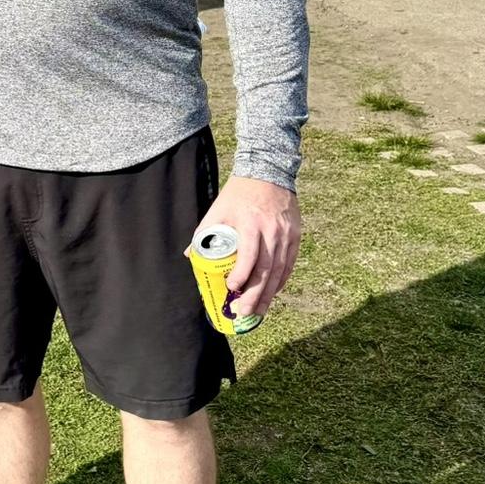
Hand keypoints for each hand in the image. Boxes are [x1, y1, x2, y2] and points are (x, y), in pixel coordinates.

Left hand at [193, 176, 299, 319]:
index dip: (242, 274)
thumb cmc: (238, 193)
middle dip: (256, 293)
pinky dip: (281, 280)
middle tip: (245, 311)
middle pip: (266, 269)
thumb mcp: (218, 208)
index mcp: (251, 222)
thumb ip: (204, 231)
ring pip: (280, 270)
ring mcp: (286, 234)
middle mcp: (272, 230)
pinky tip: (272, 293)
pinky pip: (289, 264)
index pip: (250, 254)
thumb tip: (189, 255)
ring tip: (258, 310)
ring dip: (269, 293)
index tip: (231, 287)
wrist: (268, 172)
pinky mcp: (295, 235)